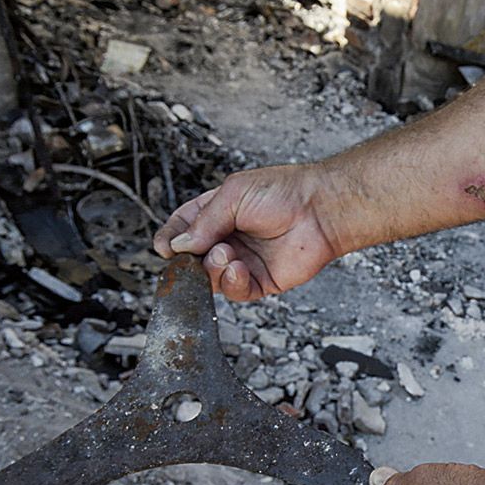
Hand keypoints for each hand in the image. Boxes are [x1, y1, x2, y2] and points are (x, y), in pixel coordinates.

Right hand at [152, 163, 349, 300]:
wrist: (320, 210)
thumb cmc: (283, 193)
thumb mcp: (233, 195)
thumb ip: (203, 222)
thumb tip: (178, 246)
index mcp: (218, 213)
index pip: (183, 229)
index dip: (171, 240)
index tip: (164, 248)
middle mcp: (229, 238)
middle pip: (193, 258)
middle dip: (190, 258)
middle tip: (197, 252)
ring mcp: (244, 261)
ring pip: (211, 278)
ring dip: (212, 269)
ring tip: (227, 254)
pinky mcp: (260, 281)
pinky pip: (235, 291)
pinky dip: (232, 283)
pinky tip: (238, 268)